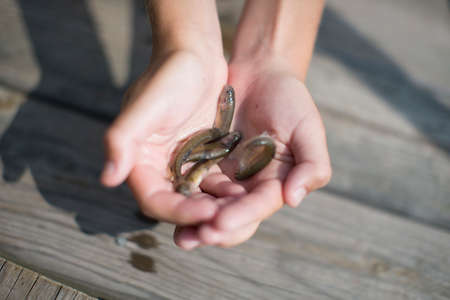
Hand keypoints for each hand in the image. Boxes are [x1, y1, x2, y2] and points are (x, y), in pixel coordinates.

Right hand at [101, 49, 227, 224]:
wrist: (194, 53)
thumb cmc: (169, 74)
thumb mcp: (146, 104)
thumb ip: (122, 139)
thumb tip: (107, 178)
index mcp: (138, 160)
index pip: (155, 200)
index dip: (178, 212)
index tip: (208, 213)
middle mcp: (158, 167)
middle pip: (178, 204)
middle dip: (202, 216)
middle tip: (229, 220)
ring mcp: (181, 163)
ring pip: (198, 197)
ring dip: (218, 207)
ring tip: (242, 210)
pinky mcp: (202, 156)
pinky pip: (214, 181)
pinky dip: (226, 190)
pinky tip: (246, 192)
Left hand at [174, 58, 330, 247]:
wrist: (259, 73)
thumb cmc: (289, 99)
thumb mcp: (308, 128)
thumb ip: (312, 164)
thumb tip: (294, 199)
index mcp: (275, 182)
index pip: (258, 206)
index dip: (241, 217)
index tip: (220, 224)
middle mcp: (248, 186)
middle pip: (232, 216)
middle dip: (215, 230)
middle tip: (193, 238)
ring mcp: (225, 175)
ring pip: (209, 206)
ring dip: (194, 221)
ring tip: (181, 235)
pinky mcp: (203, 162)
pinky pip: (192, 182)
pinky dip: (183, 195)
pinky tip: (168, 204)